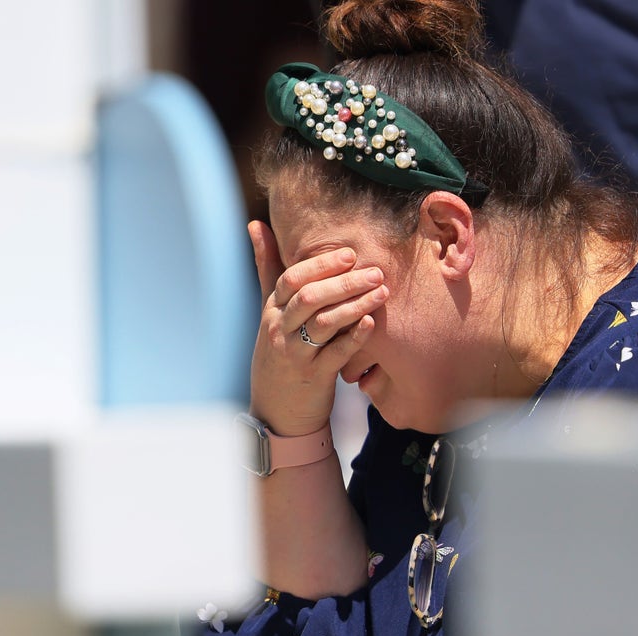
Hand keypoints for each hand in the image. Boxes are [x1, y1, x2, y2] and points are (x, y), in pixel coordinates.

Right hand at [247, 220, 388, 436]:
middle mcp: (280, 330)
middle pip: (310, 297)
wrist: (277, 411)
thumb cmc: (279, 353)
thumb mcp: (269, 311)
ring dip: (355, 304)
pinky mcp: (314, 378)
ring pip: (324, 323)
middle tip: (375, 271)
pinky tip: (372, 323)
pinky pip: (335, 354)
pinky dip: (354, 337)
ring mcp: (295, 354)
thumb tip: (255, 224)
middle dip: (344, 282)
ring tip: (382, 291)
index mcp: (272, 311)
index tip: (350, 254)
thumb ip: (268, 268)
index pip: (292, 279)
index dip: (321, 264)